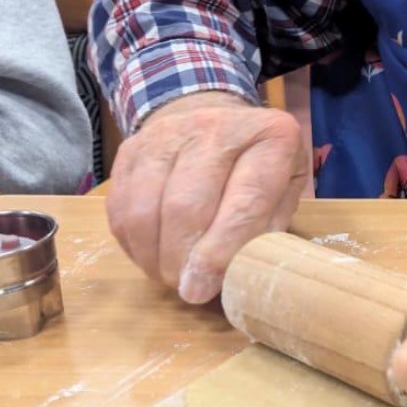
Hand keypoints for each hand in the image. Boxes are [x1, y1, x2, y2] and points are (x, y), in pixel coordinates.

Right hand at [106, 91, 308, 303]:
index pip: (244, 201)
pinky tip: (151, 254)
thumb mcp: (287, 188)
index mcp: (270, 137)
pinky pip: (120, 207)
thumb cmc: (258, 163)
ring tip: (170, 274)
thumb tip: (238, 273)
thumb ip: (269, 227)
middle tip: (188, 289)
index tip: (205, 288)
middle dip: (181, 260)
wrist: (215, 117)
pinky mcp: (131, 149)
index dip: (221, 252)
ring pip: (144, 209)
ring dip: (152, 256)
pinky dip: (133, 243)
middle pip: (184, 206)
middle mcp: (217, 127)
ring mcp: (168, 134)